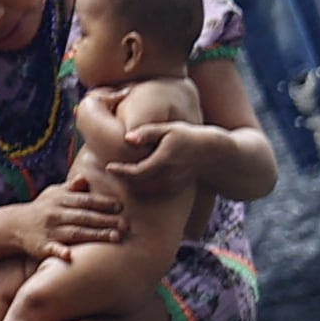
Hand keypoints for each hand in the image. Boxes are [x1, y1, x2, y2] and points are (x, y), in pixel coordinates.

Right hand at [30, 184, 124, 253]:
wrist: (14, 225)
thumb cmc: (41, 209)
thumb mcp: (52, 194)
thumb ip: (71, 188)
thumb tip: (85, 178)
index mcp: (59, 200)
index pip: (84, 200)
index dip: (102, 203)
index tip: (120, 206)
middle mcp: (55, 214)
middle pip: (83, 216)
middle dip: (105, 220)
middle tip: (126, 224)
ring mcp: (49, 230)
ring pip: (75, 232)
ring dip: (95, 235)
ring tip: (115, 238)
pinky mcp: (42, 246)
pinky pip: (52, 249)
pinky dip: (60, 252)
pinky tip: (70, 256)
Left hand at [77, 99, 195, 199]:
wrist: (211, 154)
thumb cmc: (186, 137)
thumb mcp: (168, 129)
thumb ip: (147, 133)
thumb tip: (126, 138)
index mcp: (163, 161)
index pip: (136, 172)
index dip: (121, 171)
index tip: (108, 167)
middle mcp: (167, 176)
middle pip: (137, 184)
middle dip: (122, 178)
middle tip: (111, 168)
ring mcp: (171, 185)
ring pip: (143, 190)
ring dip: (130, 183)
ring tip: (120, 172)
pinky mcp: (173, 190)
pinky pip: (152, 191)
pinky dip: (140, 186)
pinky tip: (134, 177)